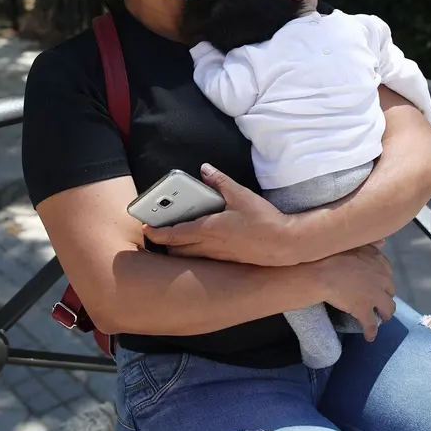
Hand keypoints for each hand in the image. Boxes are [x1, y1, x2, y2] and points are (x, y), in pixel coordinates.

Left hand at [142, 163, 293, 265]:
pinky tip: (201, 240)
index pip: (175, 233)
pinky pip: (202, 258)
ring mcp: (218, 256)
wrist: (284, 244)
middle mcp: (210, 246)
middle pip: (177, 248)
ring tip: (176, 235)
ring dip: (179, 247)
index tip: (146, 229)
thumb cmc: (263, 221)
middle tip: (159, 230)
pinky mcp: (226, 260)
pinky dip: (194, 251)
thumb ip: (220, 182)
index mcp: (209, 229)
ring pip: (188, 256)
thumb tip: (205, 170)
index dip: (158, 233)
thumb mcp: (241, 195)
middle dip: (165, 241)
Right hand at [312, 243, 395, 341]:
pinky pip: (371, 324)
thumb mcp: (354, 243)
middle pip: (390, 291)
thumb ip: (371, 244)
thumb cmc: (333, 254)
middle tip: (377, 300)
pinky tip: (370, 337)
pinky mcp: (364, 309)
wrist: (323, 272)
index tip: (376, 283)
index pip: (387, 272)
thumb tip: (383, 242)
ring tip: (380, 318)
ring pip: (388, 309)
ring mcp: (375, 295)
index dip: (382, 280)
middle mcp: (382, 279)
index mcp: (379, 262)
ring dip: (385, 313)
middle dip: (385, 296)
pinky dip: (371, 331)